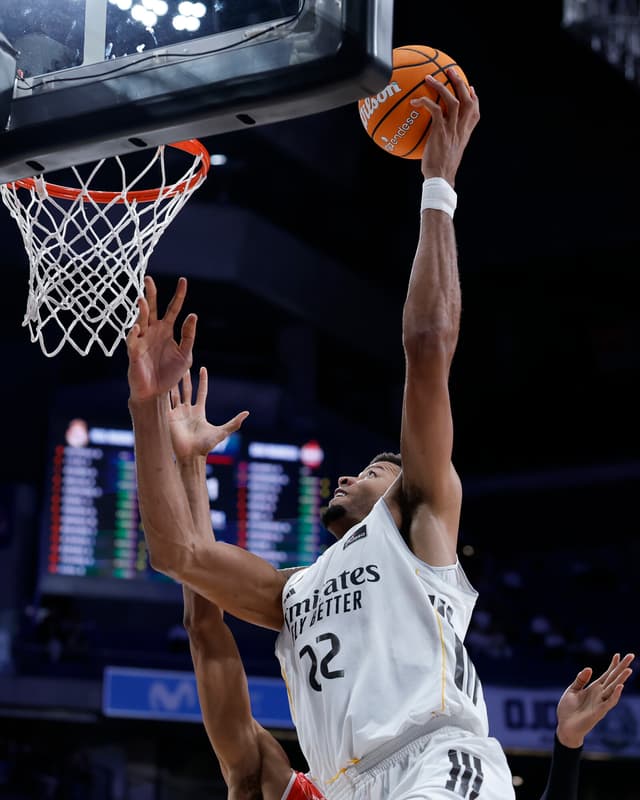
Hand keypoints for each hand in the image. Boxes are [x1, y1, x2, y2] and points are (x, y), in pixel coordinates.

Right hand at [126, 276, 195, 401]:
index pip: (173, 308)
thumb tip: (193, 315)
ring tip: (142, 300)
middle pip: (152, 308)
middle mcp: (153, 331)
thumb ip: (188, 336)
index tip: (183, 280)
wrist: (156, 393)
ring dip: (141, 311)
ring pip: (140, 320)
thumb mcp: (185, 355)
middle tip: (148, 279)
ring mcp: (142, 340)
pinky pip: (132, 340)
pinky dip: (134, 333)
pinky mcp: (134, 352)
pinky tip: (137, 327)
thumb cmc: (170, 374)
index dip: (178, 295)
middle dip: (150, 293)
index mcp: (167, 330)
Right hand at [168, 366, 248, 460]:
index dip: (202, 380)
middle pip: (186, 390)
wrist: (191, 456)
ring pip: (175, 394)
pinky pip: (165, 403)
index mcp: (199, 412)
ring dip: (172, 383)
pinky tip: (160, 384)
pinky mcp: (168, 418)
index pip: (201, 392)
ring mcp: (177, 413)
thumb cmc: (206, 446)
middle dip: (185, 378)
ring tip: (169, 370)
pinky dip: (163, 394)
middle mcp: (187, 411)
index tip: (203, 368)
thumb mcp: (222, 432)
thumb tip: (247, 413)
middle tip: (183, 364)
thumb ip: (234, 423)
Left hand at [410, 68, 479, 185]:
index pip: (475, 113)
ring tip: (430, 77)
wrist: (440, 179)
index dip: (475, 99)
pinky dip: (425, 102)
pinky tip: (415, 101)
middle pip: (467, 100)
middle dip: (460, 83)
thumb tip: (435, 140)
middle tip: (451, 70)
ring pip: (452, 100)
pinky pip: (435, 110)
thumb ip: (446, 142)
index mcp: (464, 134)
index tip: (472, 89)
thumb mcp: (448, 154)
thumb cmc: (440, 171)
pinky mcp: (440, 131)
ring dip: (441, 86)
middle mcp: (461, 129)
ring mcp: (451, 129)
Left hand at [556, 652, 634, 747]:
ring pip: (614, 689)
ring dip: (622, 679)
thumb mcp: (572, 690)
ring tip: (629, 669)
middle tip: (631, 655)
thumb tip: (589, 668)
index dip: (612, 665)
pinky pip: (609, 702)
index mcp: (594, 688)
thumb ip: (581, 679)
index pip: (606, 674)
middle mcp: (600, 694)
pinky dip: (615, 694)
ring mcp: (600, 703)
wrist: (565, 727)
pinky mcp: (598, 712)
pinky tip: (620, 686)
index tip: (618, 654)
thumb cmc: (568, 710)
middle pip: (613, 678)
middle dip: (622, 667)